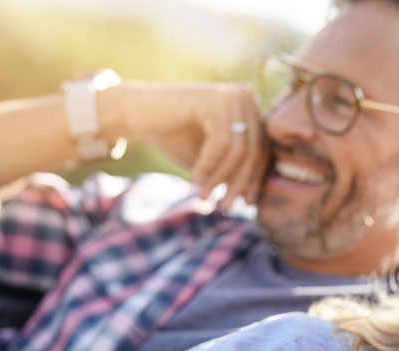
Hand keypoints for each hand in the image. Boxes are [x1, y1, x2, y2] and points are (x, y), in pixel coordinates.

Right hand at [111, 81, 269, 208]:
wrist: (136, 115)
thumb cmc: (175, 138)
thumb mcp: (212, 159)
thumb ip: (233, 171)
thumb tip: (254, 199)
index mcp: (251, 108)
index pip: (263, 149)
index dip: (255, 179)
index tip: (247, 204)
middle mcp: (246, 96)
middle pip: (254, 150)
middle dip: (239, 183)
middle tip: (226, 208)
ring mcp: (231, 95)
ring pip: (239, 150)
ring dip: (220, 179)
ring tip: (205, 197)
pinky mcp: (213, 99)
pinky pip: (220, 144)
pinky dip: (208, 166)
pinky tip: (194, 181)